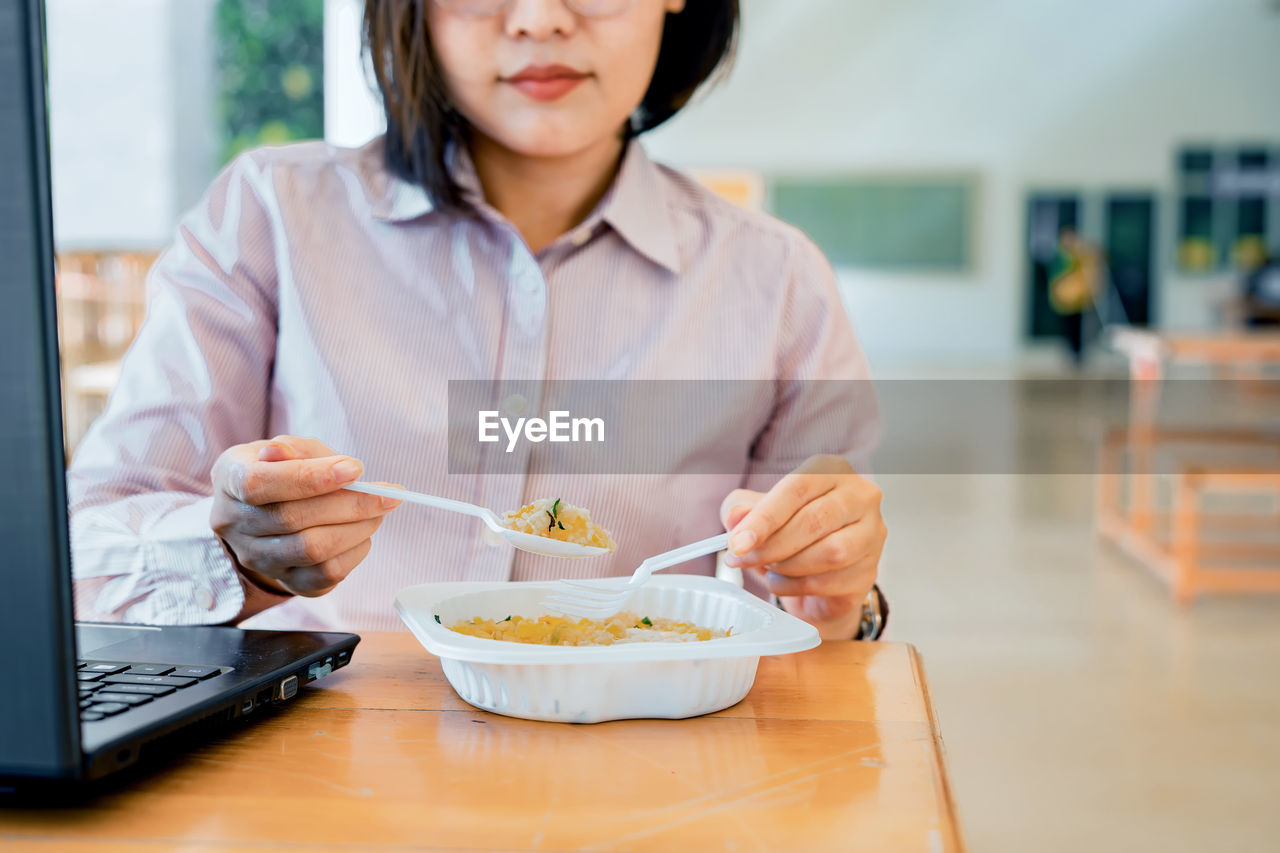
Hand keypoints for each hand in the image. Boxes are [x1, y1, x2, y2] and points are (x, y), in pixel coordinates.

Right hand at [210, 435, 400, 596]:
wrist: (263, 510)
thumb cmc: (281, 471)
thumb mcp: (287, 448)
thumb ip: (303, 451)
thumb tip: (335, 464)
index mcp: (230, 480)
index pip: (261, 483)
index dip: (310, 477)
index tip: (355, 468)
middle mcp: (234, 524)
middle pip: (292, 519)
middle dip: (350, 504)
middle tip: (388, 493)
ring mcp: (257, 558)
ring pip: (312, 551)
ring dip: (358, 528)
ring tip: (379, 510)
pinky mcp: (286, 582)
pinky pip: (326, 575)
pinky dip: (355, 552)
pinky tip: (363, 532)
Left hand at [720, 455, 886, 638]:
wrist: (814, 574)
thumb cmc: (788, 531)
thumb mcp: (756, 512)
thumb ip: (742, 509)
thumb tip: (735, 518)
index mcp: (831, 469)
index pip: (798, 488)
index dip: (764, 517)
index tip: (737, 542)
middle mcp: (860, 495)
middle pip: (815, 520)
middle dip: (771, 545)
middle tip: (742, 559)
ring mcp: (873, 532)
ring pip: (831, 552)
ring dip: (789, 566)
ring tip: (770, 568)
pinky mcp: (872, 569)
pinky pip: (835, 581)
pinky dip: (799, 587)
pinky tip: (785, 583)